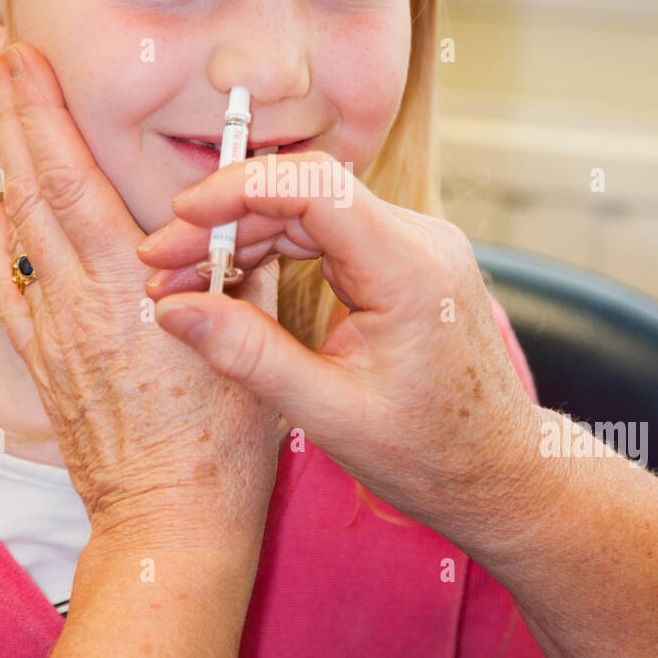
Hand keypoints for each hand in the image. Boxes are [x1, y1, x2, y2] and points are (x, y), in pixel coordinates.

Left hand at [0, 43, 280, 554]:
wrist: (171, 519)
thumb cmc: (223, 442)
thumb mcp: (256, 340)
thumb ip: (251, 269)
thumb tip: (253, 216)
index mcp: (129, 288)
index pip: (71, 179)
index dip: (43, 114)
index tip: (25, 62)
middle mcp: (79, 303)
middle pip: (32, 190)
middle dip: (13, 116)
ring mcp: (56, 334)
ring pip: (21, 233)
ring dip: (11, 167)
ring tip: (7, 115)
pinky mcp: (49, 365)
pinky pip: (16, 289)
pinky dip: (8, 242)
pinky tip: (7, 214)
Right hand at [136, 151, 545, 549]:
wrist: (497, 470)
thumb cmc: (430, 452)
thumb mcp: (328, 413)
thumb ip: (248, 355)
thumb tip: (173, 309)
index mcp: (410, 269)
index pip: (316, 188)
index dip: (239, 189)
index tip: (180, 218)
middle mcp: (419, 240)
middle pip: (305, 195)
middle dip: (225, 220)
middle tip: (159, 264)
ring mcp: (413, 246)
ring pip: (310, 212)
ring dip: (243, 236)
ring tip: (181, 278)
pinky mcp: (402, 260)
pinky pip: (327, 235)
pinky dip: (274, 251)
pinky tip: (229, 281)